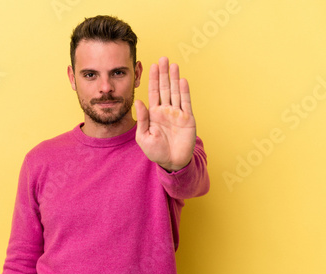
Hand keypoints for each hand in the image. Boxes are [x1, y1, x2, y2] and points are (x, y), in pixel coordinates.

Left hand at [135, 57, 195, 171]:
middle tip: (163, 58)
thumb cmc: (156, 151)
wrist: (171, 162)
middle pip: (165, 88)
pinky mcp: (187, 119)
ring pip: (176, 92)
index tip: (151, 66)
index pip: (153, 92)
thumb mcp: (143, 136)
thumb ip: (141, 119)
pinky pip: (185, 102)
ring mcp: (177, 113)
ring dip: (174, 78)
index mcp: (154, 113)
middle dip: (163, 74)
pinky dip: (184, 91)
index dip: (153, 79)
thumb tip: (138, 101)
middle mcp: (166, 110)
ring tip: (173, 64)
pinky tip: (182, 80)